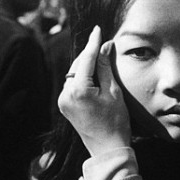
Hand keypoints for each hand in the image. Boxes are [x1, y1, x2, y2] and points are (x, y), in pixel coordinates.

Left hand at [58, 25, 130, 156]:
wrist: (108, 149)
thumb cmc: (116, 122)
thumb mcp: (114, 92)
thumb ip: (106, 67)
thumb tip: (104, 46)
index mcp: (79, 90)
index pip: (86, 59)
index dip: (93, 43)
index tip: (97, 29)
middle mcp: (66, 94)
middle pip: (78, 65)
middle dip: (90, 55)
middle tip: (103, 45)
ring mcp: (63, 101)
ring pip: (74, 74)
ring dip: (86, 67)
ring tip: (101, 63)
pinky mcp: (64, 106)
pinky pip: (73, 85)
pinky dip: (82, 79)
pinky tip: (94, 77)